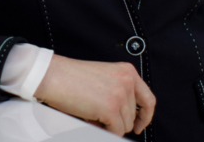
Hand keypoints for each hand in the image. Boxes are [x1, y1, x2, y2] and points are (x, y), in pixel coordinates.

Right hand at [34, 54, 155, 137]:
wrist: (54, 76)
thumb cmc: (73, 77)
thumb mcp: (105, 77)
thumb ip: (120, 89)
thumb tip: (131, 115)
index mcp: (127, 71)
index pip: (148, 99)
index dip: (145, 116)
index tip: (140, 124)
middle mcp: (127, 81)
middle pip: (133, 116)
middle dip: (118, 121)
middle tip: (99, 113)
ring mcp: (120, 95)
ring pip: (124, 126)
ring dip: (108, 125)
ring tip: (92, 111)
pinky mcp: (110, 108)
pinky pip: (115, 132)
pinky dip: (102, 130)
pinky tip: (91, 117)